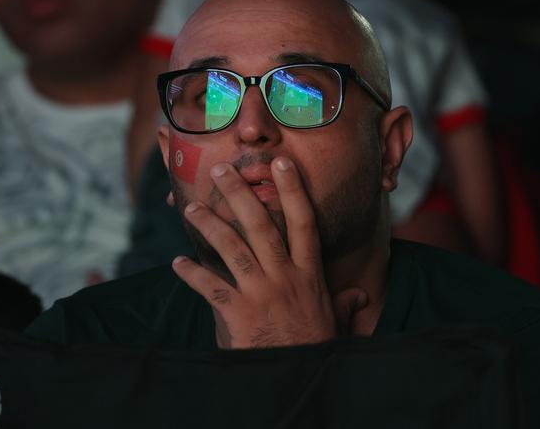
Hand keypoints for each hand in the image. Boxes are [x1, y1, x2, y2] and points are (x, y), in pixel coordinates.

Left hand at [172, 156, 367, 348]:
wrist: (298, 376)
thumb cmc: (316, 347)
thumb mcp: (335, 321)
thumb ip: (345, 303)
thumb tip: (361, 293)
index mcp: (308, 274)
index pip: (303, 222)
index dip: (293, 190)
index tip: (281, 162)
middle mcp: (285, 277)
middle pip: (261, 226)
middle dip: (240, 195)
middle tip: (221, 170)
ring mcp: (261, 294)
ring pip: (233, 249)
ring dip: (210, 226)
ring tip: (192, 208)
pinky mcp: (239, 314)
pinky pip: (211, 288)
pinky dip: (192, 274)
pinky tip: (178, 263)